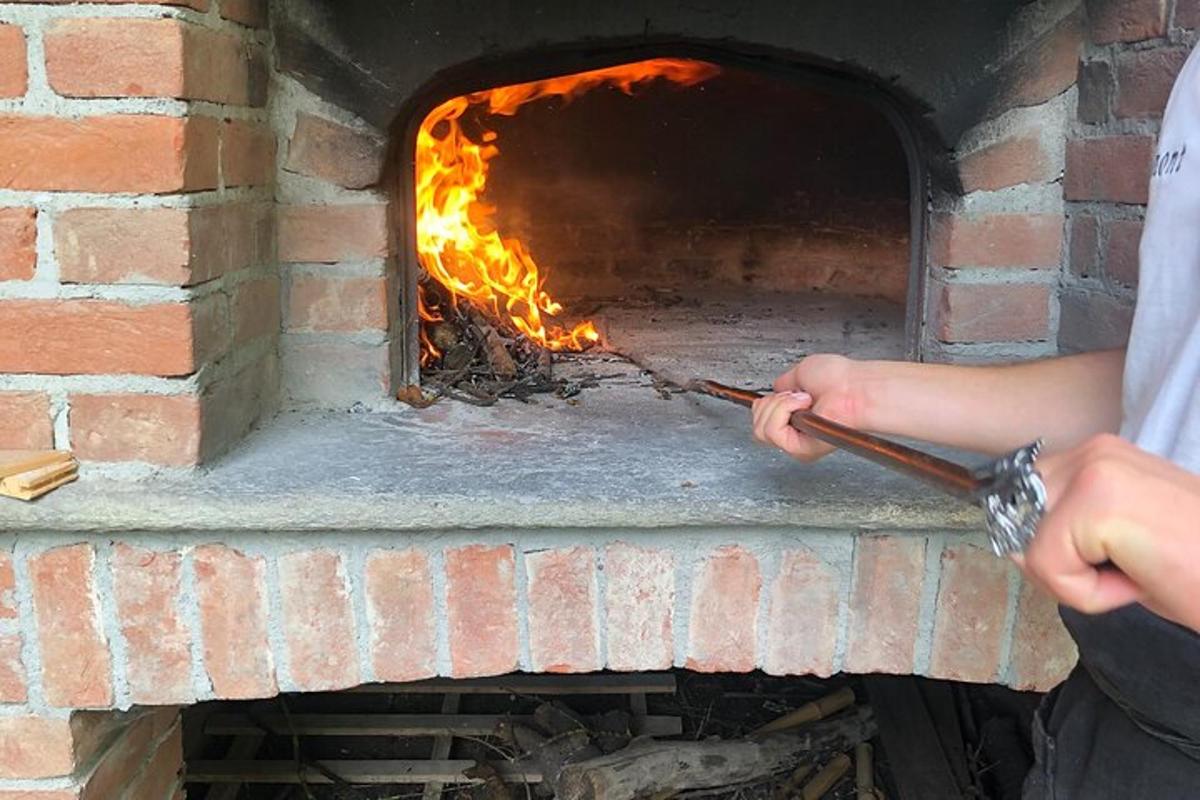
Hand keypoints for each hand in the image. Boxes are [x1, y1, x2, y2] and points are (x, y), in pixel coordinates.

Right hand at [751, 355, 863, 461]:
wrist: (853, 387)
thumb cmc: (840, 380)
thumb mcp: (800, 373)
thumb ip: (782, 385)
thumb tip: (774, 389)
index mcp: (793, 419)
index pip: (760, 420)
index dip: (765, 404)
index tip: (783, 392)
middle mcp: (794, 434)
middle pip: (757, 428)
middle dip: (771, 404)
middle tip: (796, 396)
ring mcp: (796, 444)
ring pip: (761, 430)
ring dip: (779, 406)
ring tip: (803, 399)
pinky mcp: (799, 450)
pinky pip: (773, 431)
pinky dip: (784, 411)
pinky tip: (803, 405)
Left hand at [1016, 433, 1199, 631]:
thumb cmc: (1195, 569)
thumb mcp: (1119, 540)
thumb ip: (1065, 529)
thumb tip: (1008, 543)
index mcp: (1098, 455)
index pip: (1022, 505)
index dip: (1053, 551)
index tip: (1111, 562)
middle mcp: (1093, 450)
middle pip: (1016, 523)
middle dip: (1057, 565)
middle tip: (1122, 573)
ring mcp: (1094, 470)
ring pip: (1029, 548)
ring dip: (1076, 581)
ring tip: (1135, 573)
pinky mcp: (1096, 503)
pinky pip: (1048, 567)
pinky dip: (1089, 595)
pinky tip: (1138, 581)